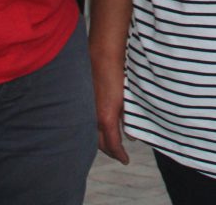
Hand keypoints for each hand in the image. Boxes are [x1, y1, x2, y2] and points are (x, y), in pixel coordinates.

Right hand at [90, 47, 129, 163]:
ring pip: (92, 134)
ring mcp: (87, 111)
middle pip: (100, 144)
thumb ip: (128, 118)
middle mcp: (93, 118)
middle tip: (119, 155)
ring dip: (102, 141)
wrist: (102, 55)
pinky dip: (95, 129)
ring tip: (111, 144)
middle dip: (110, 151)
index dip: (119, 155)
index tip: (126, 160)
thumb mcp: (128, 99)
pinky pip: (88, 123)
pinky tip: (101, 128)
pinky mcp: (83, 103)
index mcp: (106, 118)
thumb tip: (132, 136)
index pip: (112, 145)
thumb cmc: (118, 74)